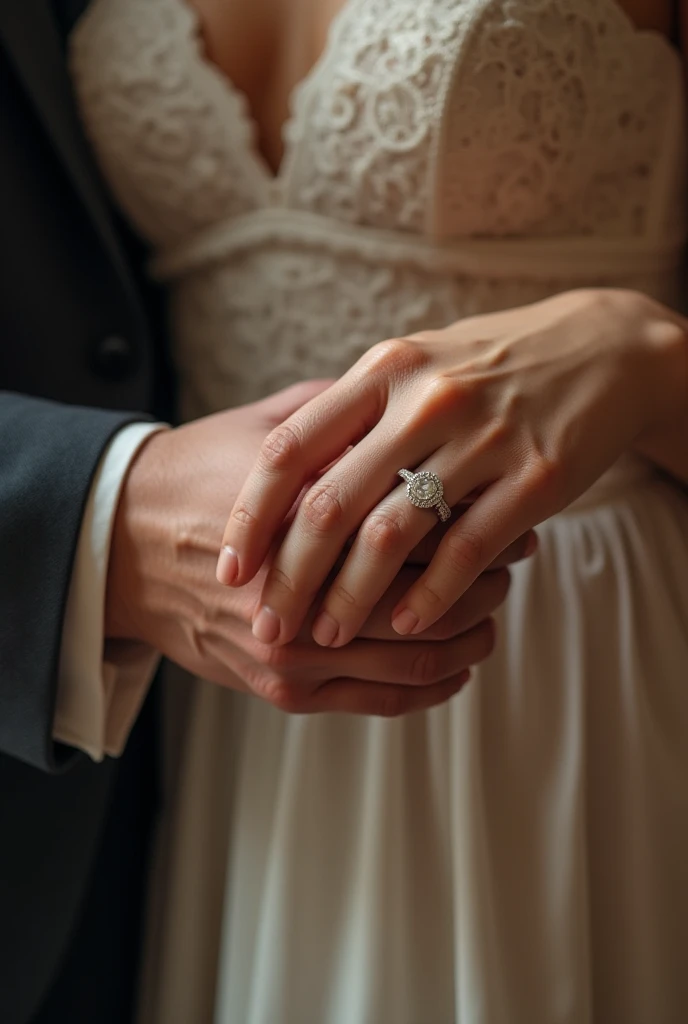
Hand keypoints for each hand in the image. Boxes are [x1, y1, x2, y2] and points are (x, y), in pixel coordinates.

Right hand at [105, 383, 528, 715]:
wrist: (119, 544)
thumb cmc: (195, 476)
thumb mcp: (267, 431)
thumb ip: (343, 420)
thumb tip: (420, 409)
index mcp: (310, 517)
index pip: (424, 527)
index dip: (479, 518)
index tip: (508, 508)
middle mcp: (308, 592)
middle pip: (431, 595)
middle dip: (486, 579)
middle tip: (511, 561)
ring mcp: (296, 650)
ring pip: (419, 656)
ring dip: (470, 636)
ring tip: (491, 611)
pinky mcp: (284, 689)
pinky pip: (382, 700)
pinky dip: (434, 686)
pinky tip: (459, 663)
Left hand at [217, 288, 685, 645]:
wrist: (600, 350)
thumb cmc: (488, 366)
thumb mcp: (413, 365)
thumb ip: (353, 411)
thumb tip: (283, 472)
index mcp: (383, 371)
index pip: (290, 449)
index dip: (251, 515)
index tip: (230, 567)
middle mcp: (425, 400)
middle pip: (330, 504)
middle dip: (290, 577)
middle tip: (267, 624)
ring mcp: (483, 439)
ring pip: (393, 536)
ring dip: (351, 598)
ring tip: (328, 637)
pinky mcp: (536, 477)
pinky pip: (467, 550)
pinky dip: (429, 597)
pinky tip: (406, 624)